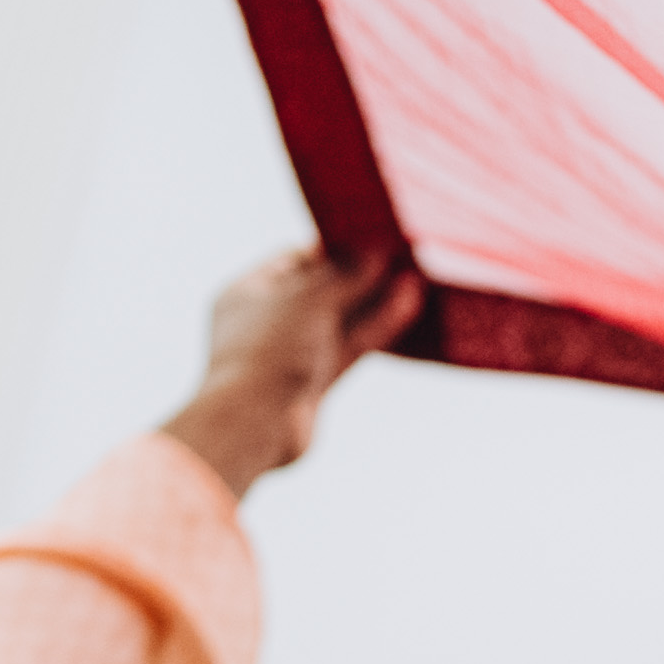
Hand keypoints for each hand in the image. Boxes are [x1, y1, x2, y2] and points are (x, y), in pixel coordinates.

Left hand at [159, 247, 424, 498]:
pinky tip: (407, 305)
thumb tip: (374, 251)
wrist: (252, 425)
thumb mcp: (309, 299)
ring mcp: (290, 354)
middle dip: (361, 275)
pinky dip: (377, 327)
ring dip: (376, 301)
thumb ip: (345, 274)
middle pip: (322, 290)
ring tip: (415, 277)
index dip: (333, 247)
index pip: (294, 260)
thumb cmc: (266, 352)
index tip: (370, 237)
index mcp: (247, 293)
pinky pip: (350, 347)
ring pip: (341, 321)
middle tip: (401, 256)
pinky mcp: (314, 383)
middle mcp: (267, 321)